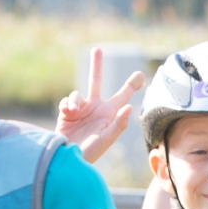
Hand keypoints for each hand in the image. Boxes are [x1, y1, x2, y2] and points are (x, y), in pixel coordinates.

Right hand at [57, 47, 144, 163]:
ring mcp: (80, 109)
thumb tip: (129, 108)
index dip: (131, 85)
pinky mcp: (66, 112)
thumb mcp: (106, 140)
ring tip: (73, 113)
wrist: (66, 158)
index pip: (123, 95)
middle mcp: (96, 108)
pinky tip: (68, 114)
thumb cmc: (89, 153)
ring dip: (75, 100)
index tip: (141, 73)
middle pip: (96, 81)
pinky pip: (67, 101)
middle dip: (96, 65)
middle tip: (97, 49)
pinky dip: (67, 105)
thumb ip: (118, 125)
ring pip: (78, 93)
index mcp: (109, 113)